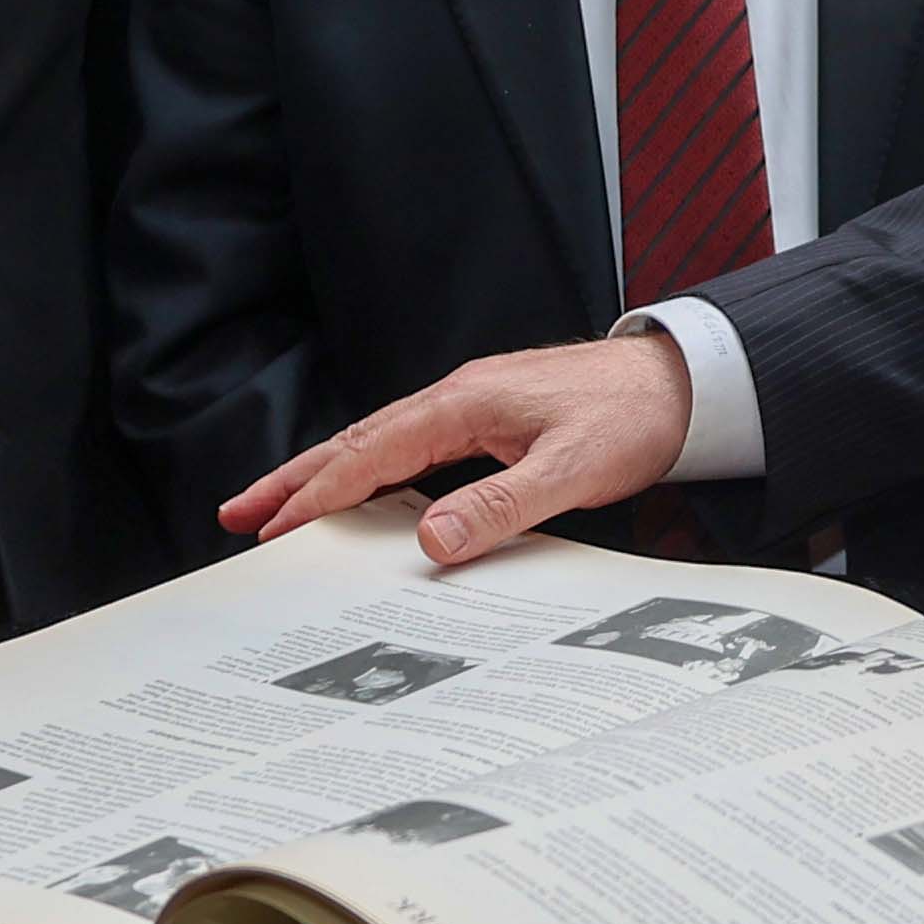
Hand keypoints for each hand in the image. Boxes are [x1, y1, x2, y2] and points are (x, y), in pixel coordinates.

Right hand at [223, 332, 695, 563]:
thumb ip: (503, 506)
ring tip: (278, 510)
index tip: (272, 528)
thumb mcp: (574, 471)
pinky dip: (371, 471)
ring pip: (380, 443)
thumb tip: (431, 542)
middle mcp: (458, 397)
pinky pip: (412, 448)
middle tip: (238, 515)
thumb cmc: (634, 417)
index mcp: (466, 403)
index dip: (318, 494)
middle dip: (295, 480)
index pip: (372, 454)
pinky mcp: (489, 418)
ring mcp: (471, 405)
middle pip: (358, 441)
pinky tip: (362, 496)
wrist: (685, 382)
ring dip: (326, 476)